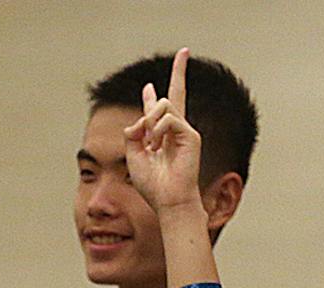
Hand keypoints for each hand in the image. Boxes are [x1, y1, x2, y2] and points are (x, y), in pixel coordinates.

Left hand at [124, 50, 204, 215]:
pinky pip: (168, 118)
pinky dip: (158, 130)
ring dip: (151, 121)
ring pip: (164, 104)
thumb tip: (138, 120)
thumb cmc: (152, 185)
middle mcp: (174, 130)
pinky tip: (157, 146)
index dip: (150, 97)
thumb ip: (132, 133)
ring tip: (151, 143)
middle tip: (185, 51)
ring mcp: (184, 131)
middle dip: (180, 71)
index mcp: (160, 135)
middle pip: (176, 94)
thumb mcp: (133, 155)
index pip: (156, 110)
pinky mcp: (191, 135)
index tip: (148, 87)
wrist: (167, 200)